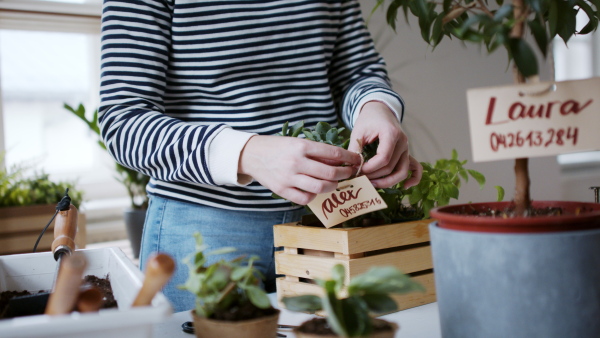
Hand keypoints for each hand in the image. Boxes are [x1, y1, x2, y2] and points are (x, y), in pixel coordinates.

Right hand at [238, 135, 361, 204]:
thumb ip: (317, 152)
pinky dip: (314, 196)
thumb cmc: (279, 147)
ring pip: (319, 188)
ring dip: (332, 187)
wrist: (252, 154)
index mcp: (301, 146)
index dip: (349, 158)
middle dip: (344, 174)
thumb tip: (340, 160)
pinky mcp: (282, 190)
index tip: (356, 160)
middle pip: (329, 173)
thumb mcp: (298, 142)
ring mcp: (288, 178)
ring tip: (334, 183)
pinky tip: (315, 190)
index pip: (333, 153)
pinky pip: (305, 198)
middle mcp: (296, 162)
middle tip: (348, 173)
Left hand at [348, 101, 422, 188]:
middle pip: (391, 167)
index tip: (357, 170)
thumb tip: (351, 168)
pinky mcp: (406, 153)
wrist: (380, 111)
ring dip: (387, 182)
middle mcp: (403, 142)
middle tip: (359, 177)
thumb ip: (355, 149)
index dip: (370, 168)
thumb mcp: (358, 131)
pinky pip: (416, 168)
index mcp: (391, 134)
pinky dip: (413, 179)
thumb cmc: (368, 120)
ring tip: (372, 184)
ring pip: (402, 171)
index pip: (383, 158)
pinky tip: (405, 187)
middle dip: (374, 175)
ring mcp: (407, 149)